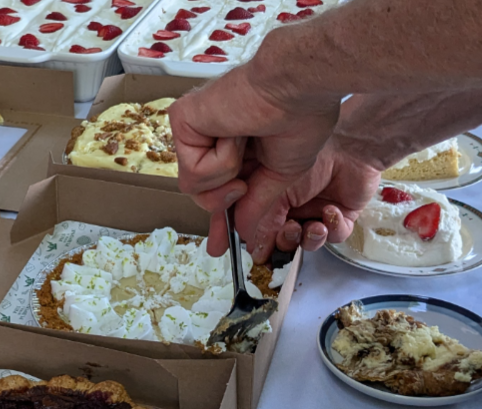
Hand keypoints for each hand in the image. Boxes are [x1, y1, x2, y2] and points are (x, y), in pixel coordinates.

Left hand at [167, 64, 340, 259]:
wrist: (299, 87)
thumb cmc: (300, 117)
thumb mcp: (280, 174)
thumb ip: (257, 202)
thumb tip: (243, 231)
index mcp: (232, 146)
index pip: (216, 190)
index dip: (220, 218)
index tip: (218, 248)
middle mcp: (208, 136)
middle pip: (201, 193)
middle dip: (223, 202)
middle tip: (243, 182)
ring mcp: (193, 128)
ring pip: (195, 187)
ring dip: (228, 174)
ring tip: (244, 142)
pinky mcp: (182, 121)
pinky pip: (194, 171)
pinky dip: (222, 161)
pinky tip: (235, 133)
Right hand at [254, 139, 382, 255]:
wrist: (352, 144)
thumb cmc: (311, 152)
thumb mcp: (270, 184)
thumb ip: (252, 213)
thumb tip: (250, 245)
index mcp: (269, 196)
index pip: (252, 225)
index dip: (248, 239)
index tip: (242, 250)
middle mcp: (290, 206)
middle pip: (278, 239)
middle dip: (284, 240)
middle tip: (290, 230)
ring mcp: (315, 212)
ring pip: (305, 242)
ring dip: (308, 239)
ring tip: (314, 226)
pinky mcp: (340, 217)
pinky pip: (334, 237)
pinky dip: (333, 229)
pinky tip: (331, 212)